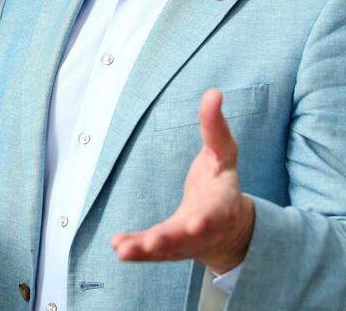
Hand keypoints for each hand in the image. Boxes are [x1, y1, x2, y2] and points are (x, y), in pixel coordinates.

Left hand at [111, 89, 255, 273]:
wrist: (228, 229)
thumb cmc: (221, 183)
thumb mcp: (223, 153)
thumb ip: (215, 127)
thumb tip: (213, 92)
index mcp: (220, 205)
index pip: (214, 212)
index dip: (205, 218)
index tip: (196, 223)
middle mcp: (203, 229)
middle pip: (186, 236)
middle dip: (169, 239)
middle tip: (153, 242)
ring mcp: (185, 243)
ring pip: (165, 250)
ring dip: (145, 249)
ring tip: (123, 249)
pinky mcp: (168, 250)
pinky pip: (151, 253)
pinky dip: (135, 250)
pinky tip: (118, 246)